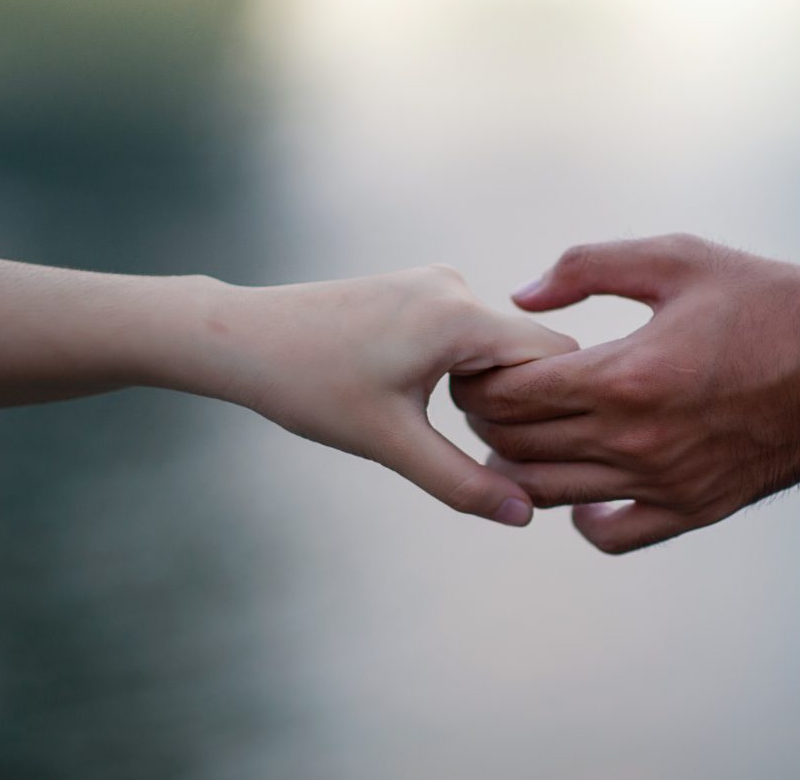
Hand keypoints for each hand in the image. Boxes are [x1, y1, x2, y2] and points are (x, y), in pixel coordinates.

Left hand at [188, 265, 576, 526]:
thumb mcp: (390, 442)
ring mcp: (438, 284)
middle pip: (531, 354)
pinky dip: (465, 371)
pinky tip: (420, 397)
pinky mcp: (420, 290)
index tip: (521, 450)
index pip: (557, 357)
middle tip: (477, 447)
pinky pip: (471, 335)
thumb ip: (463, 481)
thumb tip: (523, 515)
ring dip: (488, 390)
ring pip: (500, 348)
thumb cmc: (309, 386)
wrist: (242, 338)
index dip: (553, 409)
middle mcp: (458, 287)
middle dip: (517, 404)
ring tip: (436, 421)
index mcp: (460, 315)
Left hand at [451, 234, 799, 552]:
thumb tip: (521, 297)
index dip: (478, 380)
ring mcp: (666, 483)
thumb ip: (587, 267)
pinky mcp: (695, 508)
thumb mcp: (676, 258)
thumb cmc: (765, 297)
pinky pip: (613, 535)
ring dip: (516, 466)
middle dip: (485, 418)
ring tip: (515, 435)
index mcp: (626, 376)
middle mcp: (638, 441)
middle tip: (484, 396)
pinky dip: (581, 519)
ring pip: (550, 493)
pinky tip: (580, 491)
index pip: (511, 395)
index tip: (476, 363)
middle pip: (518, 445)